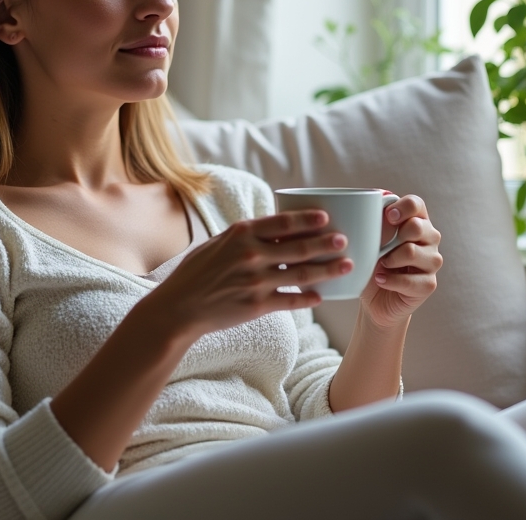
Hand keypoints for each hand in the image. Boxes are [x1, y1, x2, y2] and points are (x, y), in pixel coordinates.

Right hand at [142, 210, 350, 341]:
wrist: (178, 308)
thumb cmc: (194, 274)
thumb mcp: (216, 244)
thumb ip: (243, 236)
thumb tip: (270, 228)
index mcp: (241, 235)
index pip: (282, 223)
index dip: (307, 219)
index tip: (326, 218)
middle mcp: (251, 255)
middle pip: (299, 247)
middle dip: (327, 243)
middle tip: (345, 240)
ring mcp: (255, 281)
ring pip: (301, 274)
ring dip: (328, 270)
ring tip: (347, 265)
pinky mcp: (257, 305)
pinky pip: (290, 300)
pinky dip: (308, 298)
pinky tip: (321, 296)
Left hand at [358, 194, 441, 328]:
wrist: (374, 298)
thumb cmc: (372, 263)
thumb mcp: (369, 240)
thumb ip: (374, 222)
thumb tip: (373, 202)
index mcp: (416, 220)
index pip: (416, 204)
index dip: (402, 207)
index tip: (388, 216)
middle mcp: (430, 238)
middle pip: (416, 227)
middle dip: (393, 238)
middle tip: (380, 250)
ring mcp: (432, 261)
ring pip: (412, 252)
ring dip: (389, 260)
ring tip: (380, 266)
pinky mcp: (429, 284)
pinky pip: (410, 279)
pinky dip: (389, 280)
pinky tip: (381, 280)